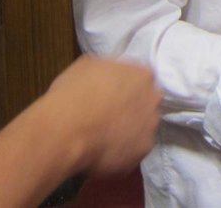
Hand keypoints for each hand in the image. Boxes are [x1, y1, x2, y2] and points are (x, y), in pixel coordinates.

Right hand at [45, 55, 160, 176]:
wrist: (67, 131)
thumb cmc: (74, 94)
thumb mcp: (87, 66)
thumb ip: (108, 69)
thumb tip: (108, 77)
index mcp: (143, 74)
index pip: (142, 79)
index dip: (125, 89)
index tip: (111, 96)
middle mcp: (153, 99)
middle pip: (146, 104)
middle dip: (131, 110)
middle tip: (108, 118)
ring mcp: (151, 126)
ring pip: (142, 129)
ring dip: (128, 132)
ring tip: (103, 138)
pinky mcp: (143, 150)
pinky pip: (134, 151)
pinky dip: (121, 153)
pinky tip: (103, 153)